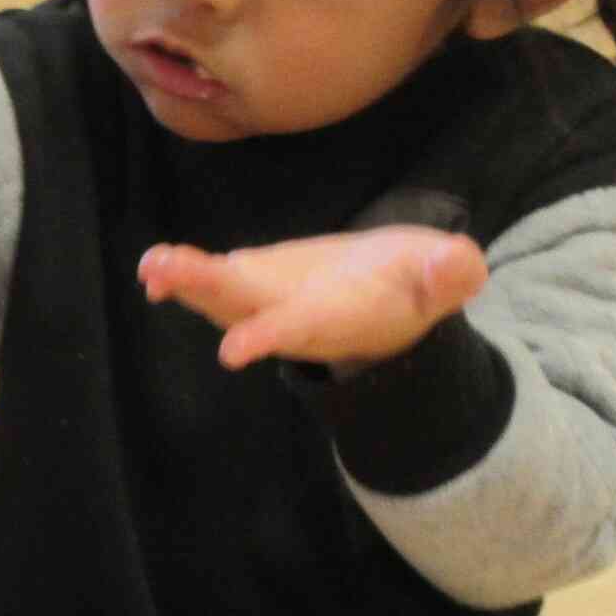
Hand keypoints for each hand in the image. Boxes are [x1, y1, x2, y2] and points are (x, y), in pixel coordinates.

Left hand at [139, 228, 490, 371]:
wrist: (389, 292)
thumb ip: (449, 275)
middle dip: (207, 293)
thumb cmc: (415, 285)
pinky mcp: (251, 278)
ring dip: (186, 282)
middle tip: (165, 275)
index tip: (234, 351)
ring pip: (220, 295)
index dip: (269, 336)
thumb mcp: (442, 278)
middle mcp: (291, 316)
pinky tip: (154, 264)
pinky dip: (186, 273)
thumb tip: (461, 264)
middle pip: (244, 308)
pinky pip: (214, 277)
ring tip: (154, 266)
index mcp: (336, 319)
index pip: (300, 329)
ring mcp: (265, 300)